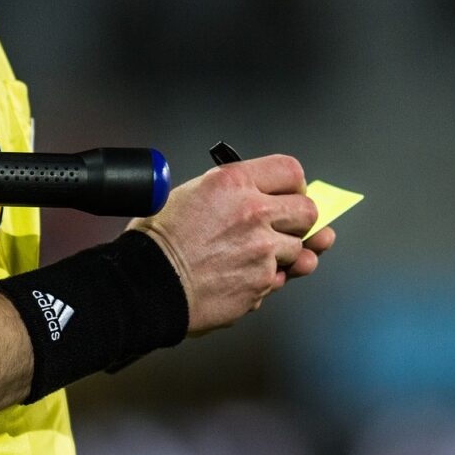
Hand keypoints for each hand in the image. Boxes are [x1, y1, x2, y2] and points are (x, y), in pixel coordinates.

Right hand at [127, 155, 333, 333]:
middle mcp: (253, 211)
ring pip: (297, 249)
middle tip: (282, 228)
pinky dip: (264, 280)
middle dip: (298, 221)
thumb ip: (232, 193)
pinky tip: (238, 276)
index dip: (294, 185)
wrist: (147, 284)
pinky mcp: (262, 281)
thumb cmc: (159, 242)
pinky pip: (279, 278)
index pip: (290, 171)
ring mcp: (262, 249)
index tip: (291, 194)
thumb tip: (262, 196)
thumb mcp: (191, 194)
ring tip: (246, 257)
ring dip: (280, 255)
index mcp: (233, 182)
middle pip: (307, 210)